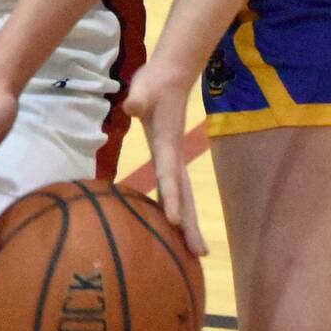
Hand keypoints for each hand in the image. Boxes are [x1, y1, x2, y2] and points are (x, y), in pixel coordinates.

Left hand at [122, 62, 207, 256]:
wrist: (171, 76)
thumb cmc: (155, 83)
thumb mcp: (144, 88)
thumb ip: (139, 98)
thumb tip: (132, 105)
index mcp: (167, 144)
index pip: (169, 175)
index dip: (171, 198)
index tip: (174, 222)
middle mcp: (174, 157)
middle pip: (185, 196)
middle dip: (190, 225)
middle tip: (199, 254)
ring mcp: (174, 160)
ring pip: (184, 197)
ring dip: (189, 224)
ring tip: (195, 253)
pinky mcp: (169, 159)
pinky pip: (174, 191)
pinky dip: (177, 210)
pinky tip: (174, 228)